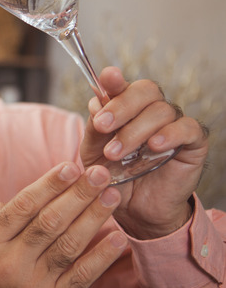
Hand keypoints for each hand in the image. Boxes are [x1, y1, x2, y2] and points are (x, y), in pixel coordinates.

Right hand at [0, 163, 126, 287]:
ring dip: (93, 217)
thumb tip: (17, 199)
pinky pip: (81, 277)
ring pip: (68, 244)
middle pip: (49, 221)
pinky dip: (101, 257)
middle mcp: (8, 262)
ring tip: (111, 195)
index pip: (23, 206)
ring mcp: (31, 284)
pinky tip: (118, 239)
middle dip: (77, 194)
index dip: (48, 185)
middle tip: (99, 173)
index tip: (70, 166)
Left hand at [79, 66, 209, 239]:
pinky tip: (153, 146)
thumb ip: (94, 128)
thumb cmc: (114, 176)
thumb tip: (95, 102)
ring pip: (161, 110)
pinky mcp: (193, 142)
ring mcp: (173, 124)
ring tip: (116, 153)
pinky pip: (188, 128)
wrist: (133, 209)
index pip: (124, 85)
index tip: (106, 78)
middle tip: (102, 127)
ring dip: (135, 131)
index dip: (114, 80)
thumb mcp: (94, 153)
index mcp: (127, 107)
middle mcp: (151, 111)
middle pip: (145, 90)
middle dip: (120, 107)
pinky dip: (170, 134)